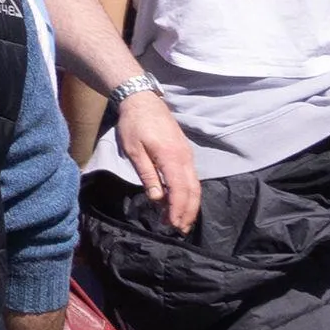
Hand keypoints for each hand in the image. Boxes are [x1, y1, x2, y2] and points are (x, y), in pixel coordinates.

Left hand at [107, 80, 206, 230]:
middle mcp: (185, 158)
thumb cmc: (134, 125)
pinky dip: (189, 193)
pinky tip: (181, 201)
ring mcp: (187, 155)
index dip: (177, 209)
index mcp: (171, 158)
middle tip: (179, 229)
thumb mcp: (134, 151)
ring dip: (189, 204)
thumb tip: (158, 198)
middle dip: (187, 212)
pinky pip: (192, 177)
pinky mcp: (185, 153)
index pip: (180, 190)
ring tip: (181, 221)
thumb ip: (147, 174)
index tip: (172, 225)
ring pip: (195, 185)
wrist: (142, 100)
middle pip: (192, 190)